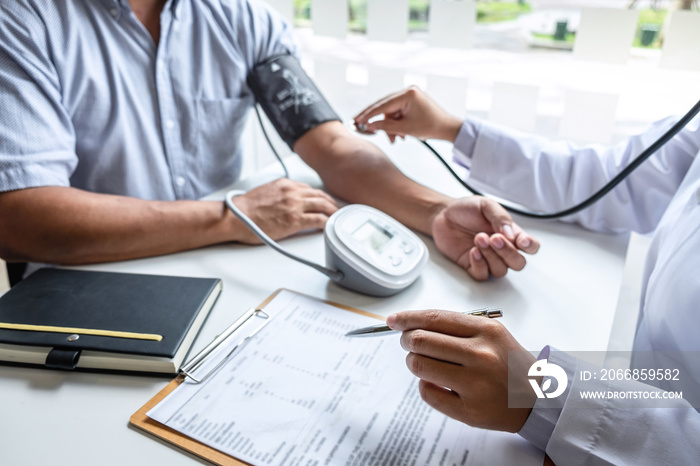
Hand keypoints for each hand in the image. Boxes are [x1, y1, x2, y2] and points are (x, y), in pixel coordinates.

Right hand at [229, 178, 337, 243]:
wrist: (237, 216)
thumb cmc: (245, 208)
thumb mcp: (265, 191)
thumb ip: (279, 193)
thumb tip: (284, 200)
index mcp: (285, 184)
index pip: (309, 188)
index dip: (319, 195)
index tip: (324, 200)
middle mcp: (292, 192)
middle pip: (319, 195)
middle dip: (331, 202)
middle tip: (337, 209)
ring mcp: (295, 205)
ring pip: (322, 205)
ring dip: (333, 211)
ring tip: (338, 217)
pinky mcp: (295, 220)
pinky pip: (318, 220)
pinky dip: (327, 222)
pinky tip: (331, 226)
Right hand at [354, 87, 462, 142]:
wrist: (447, 128)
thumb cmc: (431, 127)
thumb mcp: (405, 129)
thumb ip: (385, 126)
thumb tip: (369, 126)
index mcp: (408, 94)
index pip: (383, 104)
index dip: (369, 114)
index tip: (358, 120)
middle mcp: (408, 91)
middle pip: (385, 106)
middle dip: (378, 121)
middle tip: (362, 126)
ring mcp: (410, 95)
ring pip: (391, 111)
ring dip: (390, 126)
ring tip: (395, 139)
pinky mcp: (411, 101)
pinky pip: (398, 112)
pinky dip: (396, 123)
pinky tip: (399, 134)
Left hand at [387, 309, 536, 432]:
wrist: (537, 399)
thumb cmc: (508, 363)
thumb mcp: (491, 333)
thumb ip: (455, 327)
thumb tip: (411, 323)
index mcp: (486, 331)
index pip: (434, 318)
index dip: (407, 318)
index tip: (393, 320)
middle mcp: (481, 355)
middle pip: (420, 341)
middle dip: (407, 340)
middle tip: (409, 343)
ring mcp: (475, 384)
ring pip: (419, 366)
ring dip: (414, 362)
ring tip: (426, 363)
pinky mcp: (469, 410)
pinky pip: (427, 392)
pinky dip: (425, 385)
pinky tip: (438, 383)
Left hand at [432, 197, 538, 280]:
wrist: (443, 215)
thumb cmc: (467, 210)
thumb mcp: (486, 206)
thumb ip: (500, 218)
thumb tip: (511, 233)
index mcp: (511, 234)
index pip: (531, 246)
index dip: (531, 247)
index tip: (521, 241)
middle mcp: (502, 249)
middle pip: (518, 263)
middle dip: (508, 252)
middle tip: (494, 238)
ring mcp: (488, 259)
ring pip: (501, 270)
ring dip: (491, 256)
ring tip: (478, 238)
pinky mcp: (473, 266)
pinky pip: (483, 275)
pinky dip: (479, 265)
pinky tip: (473, 251)